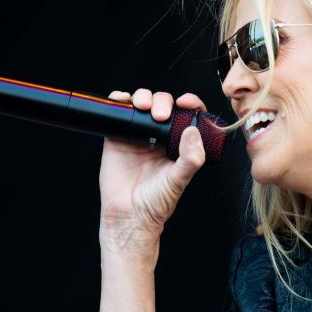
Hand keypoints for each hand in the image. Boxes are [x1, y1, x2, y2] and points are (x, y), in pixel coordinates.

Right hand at [98, 88, 206, 237]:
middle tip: (161, 114)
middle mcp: (160, 136)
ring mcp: (138, 134)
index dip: (190, 104)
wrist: (129, 214)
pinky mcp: (118, 135)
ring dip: (144, 97)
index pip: (189, 115)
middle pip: (164, 105)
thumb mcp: (180, 180)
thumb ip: (191, 158)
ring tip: (144, 107)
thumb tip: (193, 131)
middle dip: (163, 102)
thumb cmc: (157, 201)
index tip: (186, 102)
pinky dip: (120, 99)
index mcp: (179, 143)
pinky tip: (124, 101)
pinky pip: (119, 110)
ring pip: (143, 102)